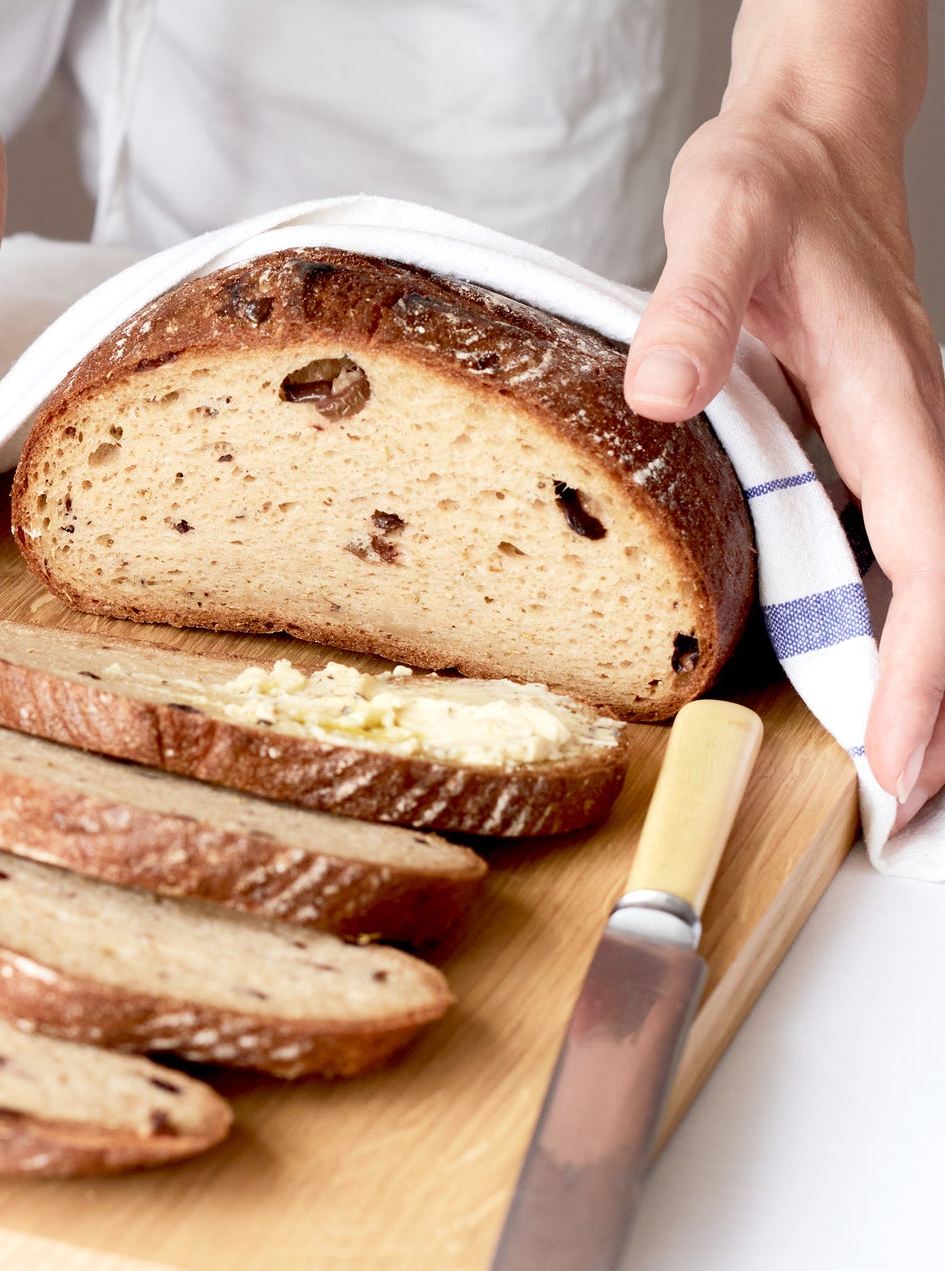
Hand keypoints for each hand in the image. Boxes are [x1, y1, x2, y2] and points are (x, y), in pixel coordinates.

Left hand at [625, 0, 942, 830]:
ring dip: (919, 679)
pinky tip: (859, 680)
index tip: (902, 758)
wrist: (807, 146)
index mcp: (889, 397)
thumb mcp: (720, 217)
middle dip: (936, 706)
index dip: (922, 666)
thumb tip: (663, 397)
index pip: (928, 554)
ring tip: (896, 780)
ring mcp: (891, 447)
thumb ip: (692, 302)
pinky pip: (892, 558)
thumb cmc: (773, 182)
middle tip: (904, 814)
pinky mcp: (863, 450)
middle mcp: (909, 433)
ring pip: (925, 584)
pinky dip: (889, 628)